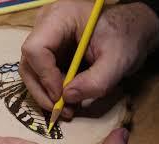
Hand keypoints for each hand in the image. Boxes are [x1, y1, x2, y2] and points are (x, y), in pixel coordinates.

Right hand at [19, 0, 158, 117]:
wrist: (130, 31)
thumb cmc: (126, 37)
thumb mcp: (118, 60)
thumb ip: (96, 81)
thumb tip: (66, 98)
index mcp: (59, 17)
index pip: (36, 48)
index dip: (45, 76)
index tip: (61, 97)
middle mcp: (45, 26)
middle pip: (29, 62)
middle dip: (42, 90)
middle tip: (60, 110)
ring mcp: (45, 38)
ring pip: (31, 71)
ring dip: (46, 94)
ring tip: (67, 108)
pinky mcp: (48, 51)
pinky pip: (40, 74)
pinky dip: (51, 90)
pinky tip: (67, 99)